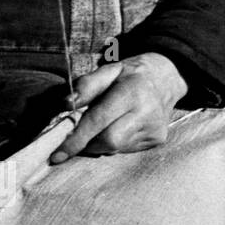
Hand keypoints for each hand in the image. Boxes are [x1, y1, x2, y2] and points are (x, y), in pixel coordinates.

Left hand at [50, 52, 187, 163]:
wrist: (168, 78)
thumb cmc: (132, 74)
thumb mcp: (110, 70)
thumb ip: (87, 85)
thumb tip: (67, 104)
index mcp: (133, 91)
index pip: (99, 121)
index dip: (76, 139)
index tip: (56, 155)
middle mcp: (147, 112)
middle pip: (108, 141)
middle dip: (88, 143)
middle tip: (80, 135)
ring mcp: (154, 128)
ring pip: (116, 148)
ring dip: (101, 142)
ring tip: (104, 125)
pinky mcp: (157, 139)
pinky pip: (126, 149)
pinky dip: (115, 143)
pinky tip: (121, 127)